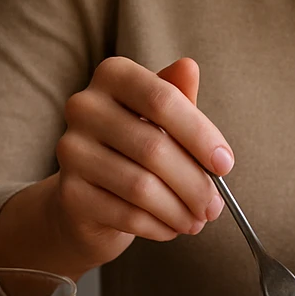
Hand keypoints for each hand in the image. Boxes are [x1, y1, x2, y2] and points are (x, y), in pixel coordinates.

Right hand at [0, 56, 231, 279]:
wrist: (89, 195)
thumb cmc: (135, 147)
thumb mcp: (161, 117)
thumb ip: (177, 95)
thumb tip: (189, 67)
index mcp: (112, 75)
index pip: (163, 99)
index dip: (200, 135)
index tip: (225, 165)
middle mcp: (83, 107)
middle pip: (154, 147)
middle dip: (195, 184)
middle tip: (215, 207)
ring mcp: (71, 150)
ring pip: (141, 186)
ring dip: (179, 210)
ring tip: (197, 220)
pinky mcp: (69, 193)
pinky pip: (126, 214)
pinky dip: (159, 226)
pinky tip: (172, 228)